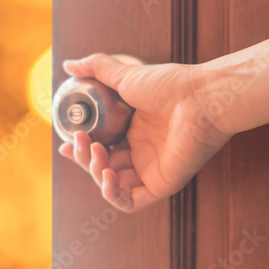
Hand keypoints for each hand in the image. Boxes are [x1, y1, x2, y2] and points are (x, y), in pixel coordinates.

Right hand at [58, 53, 232, 212]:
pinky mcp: (163, 185)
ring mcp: (153, 170)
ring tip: (96, 152)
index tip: (67, 141)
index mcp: (137, 132)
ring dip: (96, 173)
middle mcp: (144, 153)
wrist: (201, 97)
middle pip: (104, 167)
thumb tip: (69, 65)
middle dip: (85, 158)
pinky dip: (113, 194)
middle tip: (81, 142)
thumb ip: (97, 69)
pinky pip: (131, 202)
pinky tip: (106, 175)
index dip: (82, 149)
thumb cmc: (171, 85)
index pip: (102, 148)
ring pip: (113, 185)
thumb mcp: (126, 75)